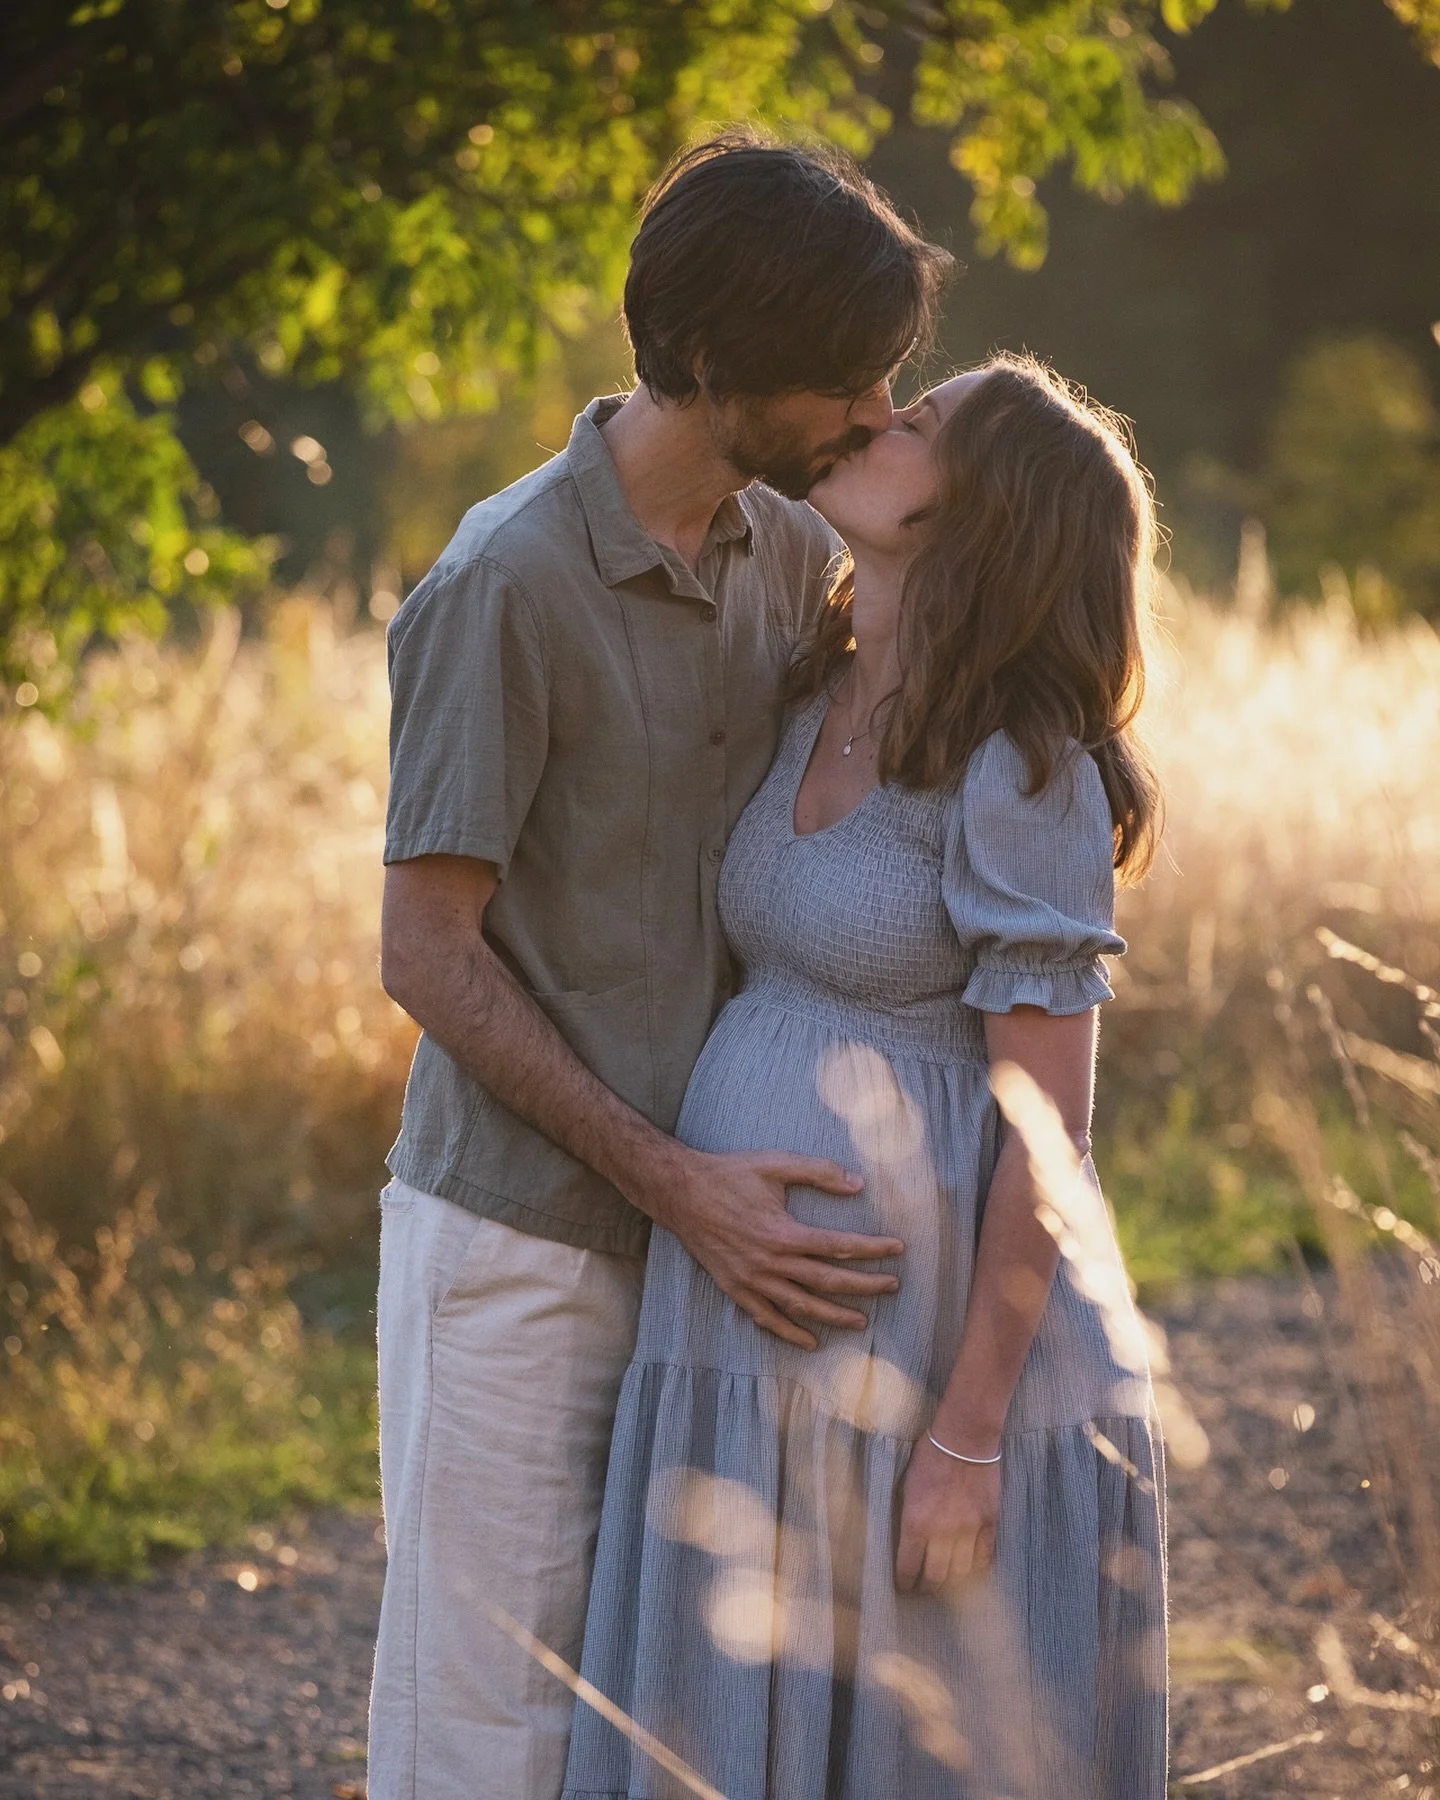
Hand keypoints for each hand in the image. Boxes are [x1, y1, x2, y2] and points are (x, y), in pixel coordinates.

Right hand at [646, 1147, 902, 1349]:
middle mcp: (770, 1263)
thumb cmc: (729, 1175)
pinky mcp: (736, 1289)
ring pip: (802, 1306)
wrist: (680, 1193)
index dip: (872, 1249)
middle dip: (865, 1286)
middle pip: (827, 1281)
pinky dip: (790, 1332)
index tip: (897, 1249)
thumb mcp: (775, 1164)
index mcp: (783, 1232)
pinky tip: (811, 1341)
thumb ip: (818, 1172)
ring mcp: (752, 1280)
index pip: (839, 1247)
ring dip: (835, 1316)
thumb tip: (858, 1183)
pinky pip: (767, 1318)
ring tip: (862, 1321)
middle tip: (892, 1286)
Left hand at [895, 1435, 999, 1594]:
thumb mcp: (906, 1486)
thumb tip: (904, 1542)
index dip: (904, 1583)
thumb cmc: (929, 1456)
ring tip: (946, 1582)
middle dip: (926, 1587)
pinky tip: (970, 1569)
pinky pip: (985, 1557)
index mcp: (915, 1522)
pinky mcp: (990, 1523)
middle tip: (923, 1588)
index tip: (903, 1587)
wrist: (964, 1437)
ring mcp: (969, 1529)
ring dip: (952, 1582)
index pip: (908, 1567)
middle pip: (935, 1578)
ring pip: (961, 1574)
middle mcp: (942, 1532)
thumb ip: (907, 1517)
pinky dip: (977, 1569)